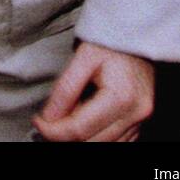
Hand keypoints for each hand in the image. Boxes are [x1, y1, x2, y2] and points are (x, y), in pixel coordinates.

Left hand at [33, 41, 154, 140]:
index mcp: (122, 98)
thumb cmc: (110, 41)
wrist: (136, 34)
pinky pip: (116, 141)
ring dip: (80, 137)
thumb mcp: (83, 58)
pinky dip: (96, 136)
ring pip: (104, 145)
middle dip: (64, 135)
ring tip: (65, 117)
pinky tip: (83, 120)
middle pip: (92, 142)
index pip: (80, 129)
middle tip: (47, 120)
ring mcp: (141, 121)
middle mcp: (136, 114)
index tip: (38, 122)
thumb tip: (48, 118)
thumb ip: (65, 89)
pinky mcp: (141, 122)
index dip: (53, 130)